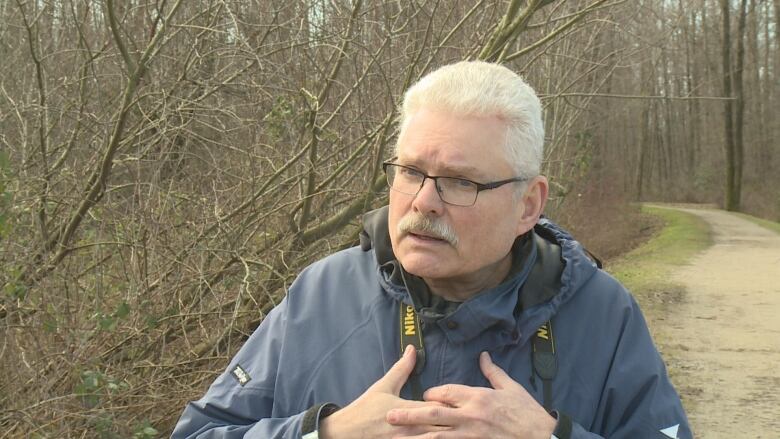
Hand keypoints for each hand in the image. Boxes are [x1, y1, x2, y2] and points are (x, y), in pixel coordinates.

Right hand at [319, 345, 446, 438]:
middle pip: (439, 427)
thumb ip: (402, 368)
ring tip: (455, 430)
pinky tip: (438, 437)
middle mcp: (409, 428)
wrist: (345, 433)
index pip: (437, 408)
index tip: (457, 403)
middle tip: (462, 418)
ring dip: (445, 434)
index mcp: (407, 410)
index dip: (449, 406)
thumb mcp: (383, 386)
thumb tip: (413, 349)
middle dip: (451, 423)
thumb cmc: (365, 409)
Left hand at [386, 351, 556, 438]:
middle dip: (410, 415)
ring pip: (438, 436)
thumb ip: (493, 372)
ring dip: (417, 437)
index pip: (447, 392)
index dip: (432, 394)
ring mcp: (472, 434)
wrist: (541, 437)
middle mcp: (471, 415)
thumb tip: (483, 355)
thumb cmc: (527, 412)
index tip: (425, 396)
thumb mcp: (511, 388)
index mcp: (478, 397)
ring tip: (398, 438)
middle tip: (390, 417)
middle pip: (434, 413)